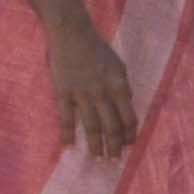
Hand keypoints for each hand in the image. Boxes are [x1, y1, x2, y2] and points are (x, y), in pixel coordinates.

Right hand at [46, 22, 141, 161]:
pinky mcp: (63, 93)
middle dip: (115, 145)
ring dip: (96, 145)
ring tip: (98, 158)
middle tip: (115, 160)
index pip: (128, 117)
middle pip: (112, 126)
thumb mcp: (118, 65)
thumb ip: (122, 86)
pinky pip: (66, 118)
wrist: (71, 32)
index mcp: (119, 86)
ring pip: (92, 126)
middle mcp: (103, 93)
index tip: (129, 145)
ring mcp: (82, 94)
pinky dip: (67, 134)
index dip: (130, 134)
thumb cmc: (96, 48)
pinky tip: (69, 147)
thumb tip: (127, 105)